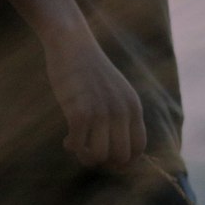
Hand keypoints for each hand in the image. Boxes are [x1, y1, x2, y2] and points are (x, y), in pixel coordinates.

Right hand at [44, 37, 146, 169]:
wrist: (71, 42)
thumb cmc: (89, 68)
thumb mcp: (116, 90)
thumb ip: (121, 113)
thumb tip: (117, 148)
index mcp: (133, 106)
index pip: (138, 148)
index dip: (124, 160)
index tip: (108, 158)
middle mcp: (121, 110)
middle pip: (120, 156)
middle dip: (104, 161)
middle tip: (89, 152)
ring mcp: (101, 111)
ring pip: (99, 156)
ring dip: (86, 157)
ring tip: (77, 146)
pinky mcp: (79, 111)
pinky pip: (78, 145)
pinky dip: (71, 147)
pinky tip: (67, 139)